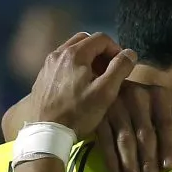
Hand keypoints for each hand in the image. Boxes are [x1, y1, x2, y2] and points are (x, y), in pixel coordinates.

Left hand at [9, 32, 137, 139]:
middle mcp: (58, 53)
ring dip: (87, 59)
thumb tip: (130, 53)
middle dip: (100, 52)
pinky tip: (78, 86)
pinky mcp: (42, 76)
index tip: (121, 66)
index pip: (101, 38)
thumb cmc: (78, 113)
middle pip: (85, 40)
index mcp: (74, 53)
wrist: (46, 132)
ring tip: (94, 79)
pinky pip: (62, 63)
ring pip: (72, 51)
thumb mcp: (105, 92)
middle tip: (108, 71)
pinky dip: (74, 67)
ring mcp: (47, 64)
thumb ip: (119, 69)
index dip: (116, 49)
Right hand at [94, 81, 171, 171]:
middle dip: (147, 161)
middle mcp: (137, 97)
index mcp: (158, 95)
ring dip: (129, 164)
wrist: (108, 84)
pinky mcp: (99, 115)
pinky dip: (111, 159)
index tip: (168, 167)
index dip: (168, 146)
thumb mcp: (165, 100)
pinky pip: (106, 141)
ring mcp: (116, 105)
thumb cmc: (145, 100)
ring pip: (125, 140)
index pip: (165, 124)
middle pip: (144, 135)